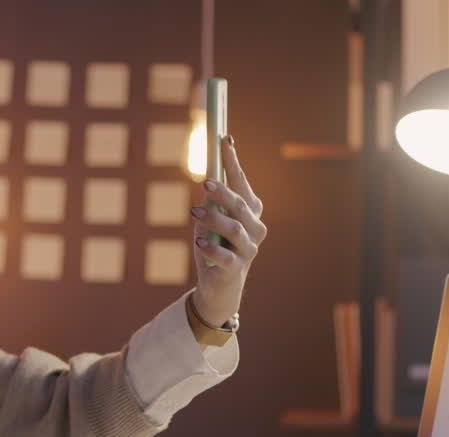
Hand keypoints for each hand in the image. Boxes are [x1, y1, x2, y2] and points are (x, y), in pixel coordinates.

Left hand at [189, 136, 265, 327]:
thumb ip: (211, 201)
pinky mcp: (237, 268)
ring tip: (194, 212)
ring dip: (214, 219)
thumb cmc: (215, 246)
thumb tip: (206, 176)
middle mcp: (255, 228)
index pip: (242, 182)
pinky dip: (212, 248)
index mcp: (250, 212)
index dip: (233, 161)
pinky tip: (199, 242)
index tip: (224, 139)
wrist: (219, 286)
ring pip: (235, 229)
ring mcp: (249, 249)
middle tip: (205, 182)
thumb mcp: (210, 220)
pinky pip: (226, 257)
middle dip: (224, 192)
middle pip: (241, 205)